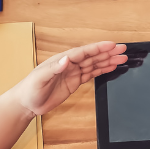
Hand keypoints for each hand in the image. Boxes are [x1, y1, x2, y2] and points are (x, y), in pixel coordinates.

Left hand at [12, 41, 127, 117]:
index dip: (98, 48)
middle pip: (92, 56)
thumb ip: (54, 68)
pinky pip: (91, 74)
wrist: (26, 103)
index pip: (84, 52)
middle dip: (108, 52)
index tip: (111, 45)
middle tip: (123, 49)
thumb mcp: (40, 78)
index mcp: (62, 60)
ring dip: (108, 60)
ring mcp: (73, 73)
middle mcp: (70, 64)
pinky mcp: (74, 82)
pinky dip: (102, 70)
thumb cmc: (30, 89)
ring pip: (94, 64)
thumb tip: (67, 59)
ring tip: (122, 58)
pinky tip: (111, 67)